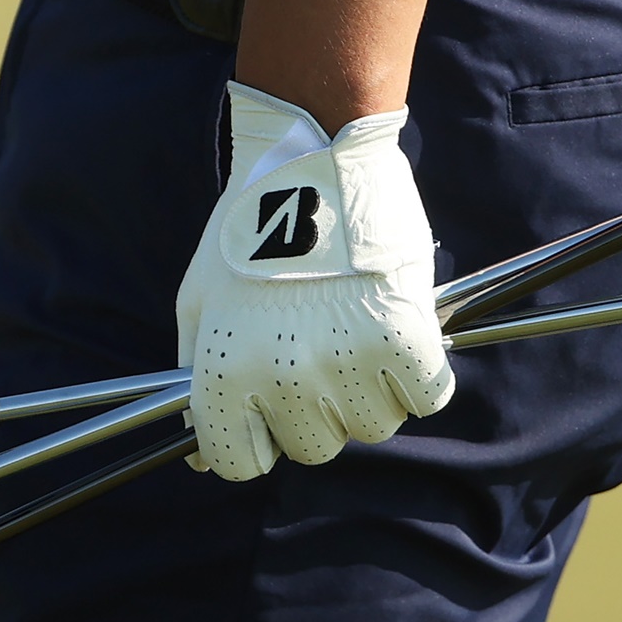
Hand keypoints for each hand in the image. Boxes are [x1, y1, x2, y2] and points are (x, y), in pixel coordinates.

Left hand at [176, 82, 456, 479]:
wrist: (316, 159)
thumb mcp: (198, 301)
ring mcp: (348, 359)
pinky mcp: (406, 337)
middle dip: (319, 412)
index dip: (258, 440)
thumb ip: (195, 376)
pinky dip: (419, 374)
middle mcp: (284, 377)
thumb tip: (204, 454)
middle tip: (324, 355)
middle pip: (314, 448)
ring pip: (373, 426)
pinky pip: (426, 395)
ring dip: (372, 391)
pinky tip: (402, 335)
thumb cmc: (250, 229)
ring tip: (361, 333)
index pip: (241, 462)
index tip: (271, 414)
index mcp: (224, 370)